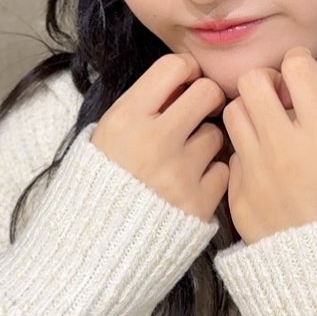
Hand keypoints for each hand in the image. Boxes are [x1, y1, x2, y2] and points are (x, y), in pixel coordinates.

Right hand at [90, 51, 229, 223]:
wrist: (94, 248)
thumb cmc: (101, 184)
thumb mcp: (105, 136)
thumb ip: (141, 106)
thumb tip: (184, 81)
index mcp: (125, 119)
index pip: (173, 67)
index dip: (185, 71)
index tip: (184, 84)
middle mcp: (153, 142)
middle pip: (207, 92)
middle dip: (205, 99)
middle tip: (197, 114)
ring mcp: (178, 174)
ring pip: (216, 135)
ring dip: (205, 143)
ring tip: (181, 161)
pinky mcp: (198, 205)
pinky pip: (222, 172)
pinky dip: (209, 177)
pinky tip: (188, 186)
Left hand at [221, 46, 316, 244]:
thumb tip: (307, 104)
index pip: (297, 68)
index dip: (299, 65)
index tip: (301, 77)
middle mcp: (285, 147)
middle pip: (252, 82)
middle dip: (265, 82)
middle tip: (276, 98)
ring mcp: (256, 172)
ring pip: (232, 113)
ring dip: (248, 114)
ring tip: (265, 132)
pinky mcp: (237, 196)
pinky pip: (232, 157)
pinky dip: (245, 156)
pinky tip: (263, 172)